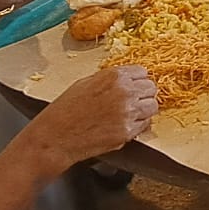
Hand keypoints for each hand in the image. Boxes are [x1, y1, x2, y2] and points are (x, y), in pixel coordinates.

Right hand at [24, 65, 160, 168]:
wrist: (55, 137)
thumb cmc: (65, 110)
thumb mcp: (85, 83)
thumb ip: (110, 79)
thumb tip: (126, 80)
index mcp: (114, 77)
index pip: (143, 73)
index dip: (137, 80)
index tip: (133, 86)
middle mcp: (125, 93)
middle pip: (151, 88)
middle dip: (143, 94)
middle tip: (131, 101)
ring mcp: (128, 114)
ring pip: (152, 107)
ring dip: (143, 110)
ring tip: (128, 114)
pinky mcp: (127, 133)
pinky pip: (144, 125)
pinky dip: (137, 125)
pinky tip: (122, 125)